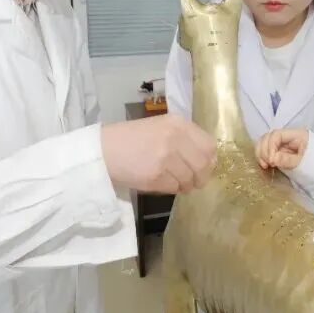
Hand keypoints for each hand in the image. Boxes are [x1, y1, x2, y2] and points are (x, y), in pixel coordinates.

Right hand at [101, 115, 216, 193]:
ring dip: (184, 185)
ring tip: (172, 180)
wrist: (103, 150)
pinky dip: (170, 189)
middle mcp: (175, 137)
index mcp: (178, 123)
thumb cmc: (133, 139)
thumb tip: (208, 161)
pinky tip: (160, 182)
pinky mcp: (155, 175)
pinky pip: (174, 188)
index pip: (210, 145)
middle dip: (200, 177)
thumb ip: (185, 139)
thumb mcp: (161, 128)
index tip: (202, 167)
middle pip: (203, 165)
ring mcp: (165, 157)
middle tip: (192, 181)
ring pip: (189, 179)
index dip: (209, 160)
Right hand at [255, 129, 309, 170]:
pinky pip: (268, 151)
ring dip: (261, 153)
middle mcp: (289, 137)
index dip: (270, 147)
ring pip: (265, 142)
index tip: (271, 161)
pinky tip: (265, 165)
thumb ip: (287, 159)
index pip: (276, 135)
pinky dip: (263, 156)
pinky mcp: (282, 153)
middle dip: (263, 150)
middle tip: (266, 164)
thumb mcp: (304, 163)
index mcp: (297, 135)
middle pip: (268, 137)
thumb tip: (272, 159)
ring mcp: (285, 144)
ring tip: (264, 165)